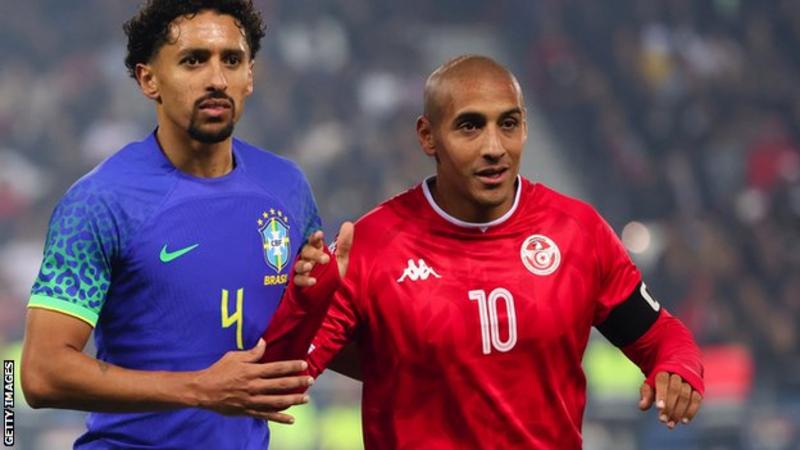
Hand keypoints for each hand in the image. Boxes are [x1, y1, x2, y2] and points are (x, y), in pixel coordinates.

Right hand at [194, 338, 313, 423]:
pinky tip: (291, 419)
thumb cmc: (218, 371)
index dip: (292, 366)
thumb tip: (264, 342)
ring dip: (293, 400)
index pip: (277, 368)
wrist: (202, 390)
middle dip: (298, 382)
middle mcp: (254, 386)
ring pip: (277, 401)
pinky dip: (279, 418)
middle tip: (311, 381)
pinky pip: (266, 416)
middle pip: (281, 384)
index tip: (304, 365)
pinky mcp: (248, 411)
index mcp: (252, 371)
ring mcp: (252, 400)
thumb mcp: (234, 357)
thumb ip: (252, 353)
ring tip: (306, 399)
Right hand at [293, 222, 353, 286]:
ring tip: (310, 267)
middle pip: (306, 251)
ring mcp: (301, 271)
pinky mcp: (297, 283)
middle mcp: (307, 258)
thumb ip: (344, 244)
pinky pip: (297, 280)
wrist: (326, 295)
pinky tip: (313, 281)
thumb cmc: (331, 275)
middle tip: (326, 259)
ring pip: (298, 265)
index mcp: (316, 250)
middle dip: (314, 254)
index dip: (315, 237)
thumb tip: (348, 224)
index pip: (313, 241)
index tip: (320, 235)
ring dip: (303, 265)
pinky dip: (304, 280)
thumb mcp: (341, 260)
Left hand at [639, 371, 701, 429]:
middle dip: (669, 406)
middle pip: (675, 390)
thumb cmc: (660, 382)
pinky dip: (691, 411)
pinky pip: (696, 400)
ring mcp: (689, 381)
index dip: (661, 394)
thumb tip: (643, 406)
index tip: (659, 408)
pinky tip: (683, 421)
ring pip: (685, 396)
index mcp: (663, 371)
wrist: (678, 371)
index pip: (662, 381)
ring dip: (678, 412)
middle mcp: (678, 374)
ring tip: (671, 424)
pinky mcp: (698, 389)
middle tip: (662, 420)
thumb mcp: (650, 384)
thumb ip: (646, 393)